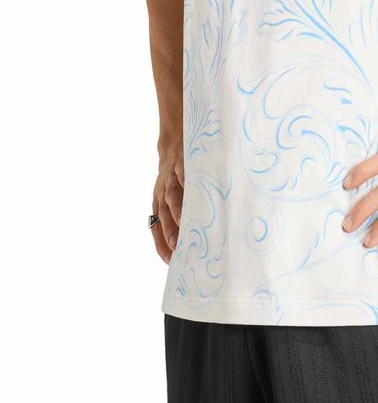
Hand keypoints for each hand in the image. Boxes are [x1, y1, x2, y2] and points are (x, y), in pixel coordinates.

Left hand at [151, 139, 183, 263]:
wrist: (173, 141)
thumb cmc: (177, 174)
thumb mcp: (173, 193)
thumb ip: (179, 213)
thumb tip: (194, 239)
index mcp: (159, 203)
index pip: (156, 227)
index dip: (161, 244)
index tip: (171, 261)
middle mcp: (162, 192)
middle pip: (163, 214)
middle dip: (169, 232)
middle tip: (178, 248)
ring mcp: (171, 177)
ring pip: (171, 195)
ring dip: (176, 210)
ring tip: (184, 223)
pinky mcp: (181, 162)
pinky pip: (183, 173)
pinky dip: (187, 182)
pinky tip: (196, 190)